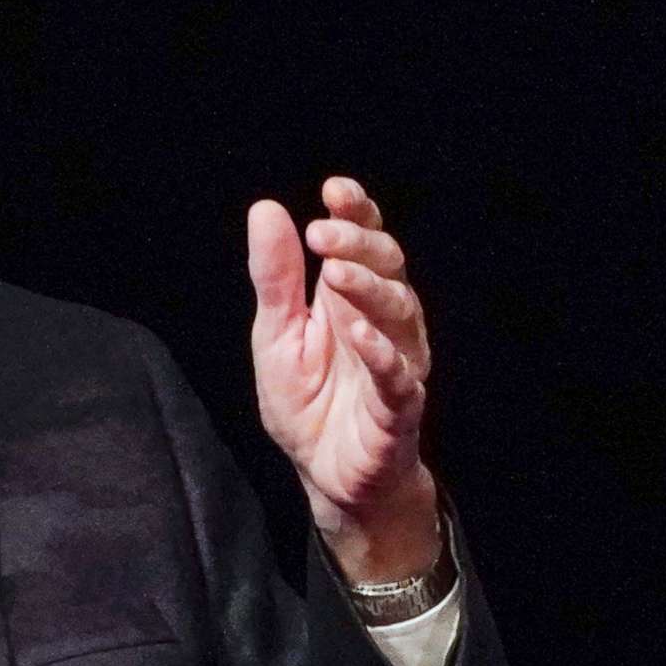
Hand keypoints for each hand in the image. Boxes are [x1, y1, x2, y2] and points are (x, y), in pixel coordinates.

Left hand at [246, 176, 441, 582]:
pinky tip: (359, 335)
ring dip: (369, 290)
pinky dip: (381, 354)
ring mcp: (397, 363)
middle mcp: (383, 324)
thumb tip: (266, 209)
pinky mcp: (399, 408)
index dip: (356, 214)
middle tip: (323, 232)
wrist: (326, 475)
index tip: (334, 190)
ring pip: (400, 314)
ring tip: (337, 273)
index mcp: (352, 301)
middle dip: (359, 245)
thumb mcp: (276, 333)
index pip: (364, 244)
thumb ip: (276, 277)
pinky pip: (398, 377)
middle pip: (388, 269)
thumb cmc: (307, 402)